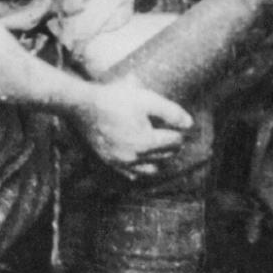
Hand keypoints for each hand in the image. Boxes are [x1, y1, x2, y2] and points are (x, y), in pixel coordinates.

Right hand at [74, 74, 192, 176]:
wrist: (83, 106)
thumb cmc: (115, 99)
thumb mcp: (146, 99)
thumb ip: (170, 111)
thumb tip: (189, 124)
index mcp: (147, 142)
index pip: (174, 141)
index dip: (180, 132)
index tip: (181, 126)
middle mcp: (136, 158)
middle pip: (164, 156)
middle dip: (172, 146)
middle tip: (174, 137)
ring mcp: (122, 163)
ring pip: (149, 170)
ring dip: (159, 161)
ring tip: (161, 150)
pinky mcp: (110, 163)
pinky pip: (130, 174)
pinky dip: (140, 170)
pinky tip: (142, 162)